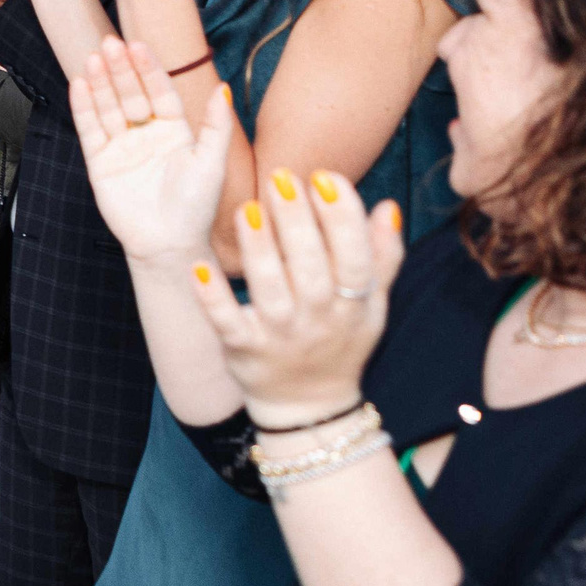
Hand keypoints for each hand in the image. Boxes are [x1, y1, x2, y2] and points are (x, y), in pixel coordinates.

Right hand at [66, 36, 234, 263]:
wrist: (168, 244)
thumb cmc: (195, 208)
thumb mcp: (212, 161)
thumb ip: (216, 124)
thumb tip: (224, 87)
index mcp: (176, 131)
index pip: (160, 91)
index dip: (149, 69)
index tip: (139, 45)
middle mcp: (147, 134)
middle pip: (131, 93)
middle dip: (121, 70)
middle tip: (111, 44)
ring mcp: (122, 146)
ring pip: (109, 106)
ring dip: (101, 82)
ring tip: (94, 58)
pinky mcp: (100, 162)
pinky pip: (90, 129)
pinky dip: (84, 107)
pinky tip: (80, 84)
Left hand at [193, 164, 404, 427]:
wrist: (308, 408)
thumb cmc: (340, 342)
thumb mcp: (372, 306)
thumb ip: (382, 257)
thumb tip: (385, 205)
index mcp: (354, 305)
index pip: (353, 256)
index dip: (342, 217)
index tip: (326, 177)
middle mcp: (319, 320)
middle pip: (310, 266)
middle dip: (297, 220)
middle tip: (281, 177)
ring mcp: (279, 336)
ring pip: (270, 289)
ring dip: (259, 248)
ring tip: (249, 209)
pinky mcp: (242, 349)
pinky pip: (226, 321)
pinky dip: (212, 295)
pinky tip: (199, 265)